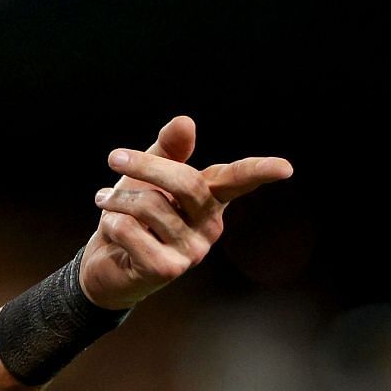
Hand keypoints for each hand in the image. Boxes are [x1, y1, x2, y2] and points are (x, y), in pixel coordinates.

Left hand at [79, 115, 291, 308]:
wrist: (105, 262)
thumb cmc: (133, 215)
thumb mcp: (147, 178)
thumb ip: (167, 151)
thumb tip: (186, 121)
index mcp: (210, 200)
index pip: (238, 180)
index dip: (260, 171)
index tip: (285, 168)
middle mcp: (209, 226)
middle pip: (187, 183)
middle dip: (147, 165)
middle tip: (114, 157)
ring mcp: (192, 251)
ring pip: (151, 205)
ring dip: (117, 200)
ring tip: (104, 201)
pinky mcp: (167, 269)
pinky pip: (131, 230)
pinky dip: (111, 225)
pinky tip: (112, 234)